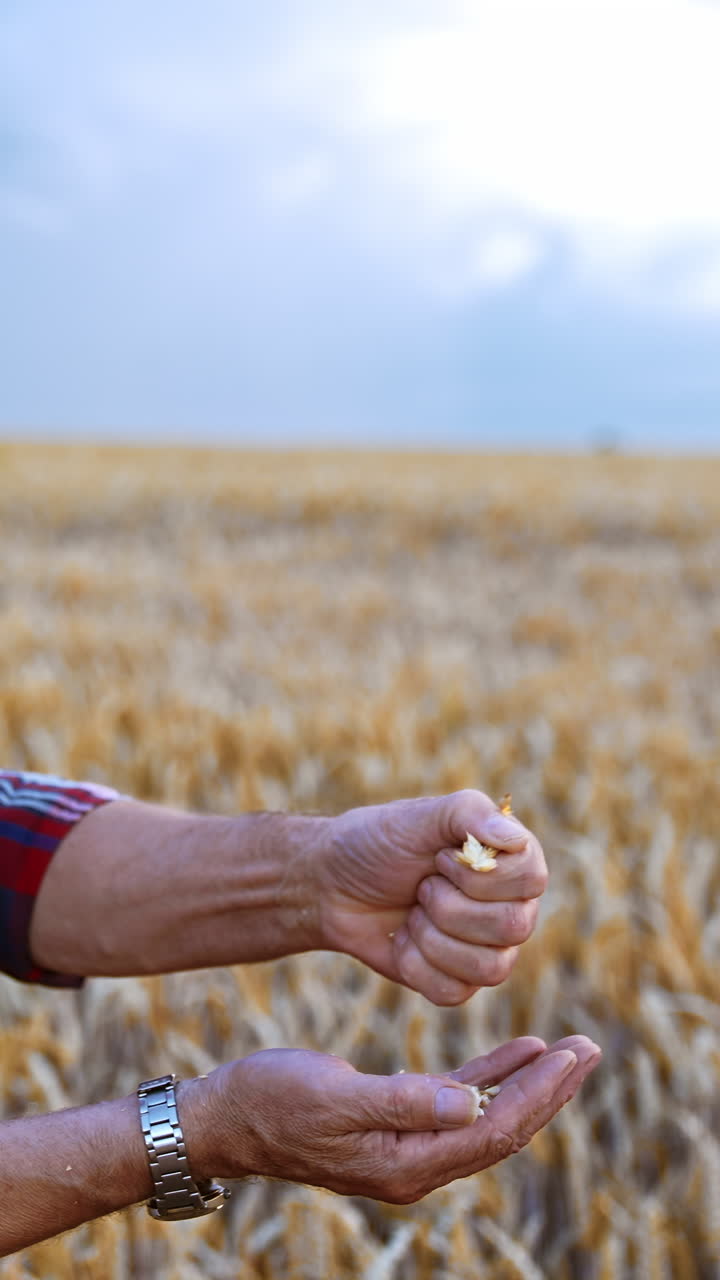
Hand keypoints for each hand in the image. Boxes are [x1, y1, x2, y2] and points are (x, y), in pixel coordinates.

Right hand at [188, 1035, 599, 1202]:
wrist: (227, 1115)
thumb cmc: (272, 1100)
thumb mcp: (334, 1095)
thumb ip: (402, 1102)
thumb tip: (471, 1105)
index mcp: (405, 1165)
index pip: (491, 1131)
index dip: (538, 1095)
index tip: (573, 1056)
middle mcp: (415, 1164)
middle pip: (500, 1128)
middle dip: (549, 1091)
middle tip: (590, 1049)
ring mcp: (407, 1146)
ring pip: (486, 1115)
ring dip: (527, 1082)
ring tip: (566, 1050)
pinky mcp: (396, 1121)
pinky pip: (459, 1101)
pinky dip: (491, 1075)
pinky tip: (516, 1053)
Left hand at [314, 790, 547, 1003]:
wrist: (331, 885)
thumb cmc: (377, 842)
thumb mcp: (419, 816)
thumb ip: (470, 813)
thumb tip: (515, 839)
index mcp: (509, 859)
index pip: (532, 878)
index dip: (481, 877)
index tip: (439, 858)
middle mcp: (510, 903)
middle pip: (514, 926)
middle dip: (449, 907)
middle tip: (421, 886)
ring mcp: (487, 946)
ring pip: (491, 968)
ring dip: (433, 938)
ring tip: (413, 912)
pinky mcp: (459, 981)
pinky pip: (456, 992)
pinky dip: (417, 964)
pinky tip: (403, 939)